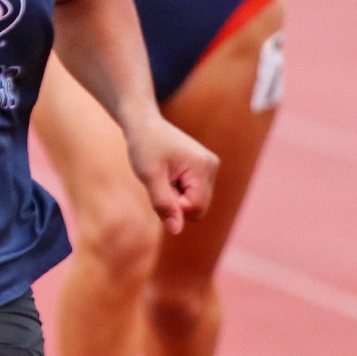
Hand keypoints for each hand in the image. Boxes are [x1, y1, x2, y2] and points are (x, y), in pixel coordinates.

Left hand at [126, 117, 219, 234]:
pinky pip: (194, 193)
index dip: (174, 205)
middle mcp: (212, 167)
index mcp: (203, 167)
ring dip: (177, 196)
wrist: (145, 125)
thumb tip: (175, 230)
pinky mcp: (205, 169)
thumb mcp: (149, 176)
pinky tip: (170, 174)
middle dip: (177, 201)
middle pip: (198, 208)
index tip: (160, 185)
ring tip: (165, 175)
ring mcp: (211, 167)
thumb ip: (163, 204)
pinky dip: (179, 190)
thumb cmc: (144, 147)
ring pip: (196, 202)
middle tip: (161, 180)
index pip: (195, 208)